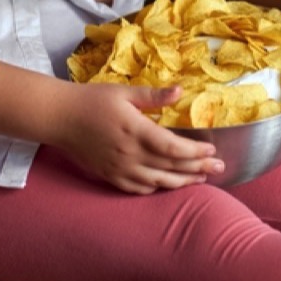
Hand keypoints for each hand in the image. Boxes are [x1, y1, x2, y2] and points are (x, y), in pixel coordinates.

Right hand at [53, 83, 222, 193]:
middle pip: (171, 167)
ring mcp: (119, 169)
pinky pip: (138, 189)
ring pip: (158, 182)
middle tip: (220, 168)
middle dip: (198, 169)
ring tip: (201, 179)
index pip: (173, 148)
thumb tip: (180, 90)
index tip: (211, 150)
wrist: (60, 118)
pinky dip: (157, 188)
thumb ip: (153, 95)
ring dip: (182, 182)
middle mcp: (129, 154)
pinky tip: (168, 184)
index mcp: (135, 131)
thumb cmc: (92, 100)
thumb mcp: (124, 92)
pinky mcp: (110, 176)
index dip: (195, 152)